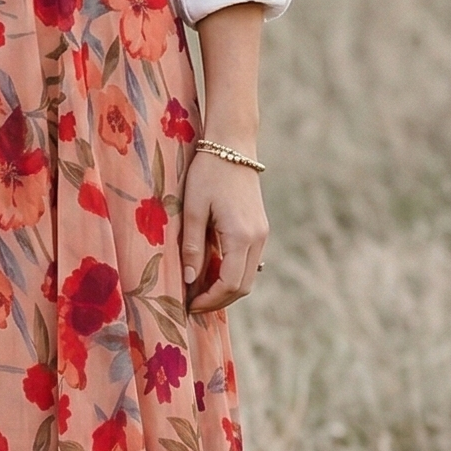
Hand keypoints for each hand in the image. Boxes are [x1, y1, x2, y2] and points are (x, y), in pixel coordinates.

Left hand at [180, 155, 266, 312]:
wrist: (232, 145)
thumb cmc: (207, 173)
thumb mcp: (193, 209)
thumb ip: (192, 247)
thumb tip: (190, 281)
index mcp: (241, 236)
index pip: (230, 284)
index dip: (209, 300)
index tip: (188, 305)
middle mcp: (258, 238)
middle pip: (242, 286)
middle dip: (218, 300)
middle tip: (192, 303)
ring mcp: (262, 234)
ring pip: (248, 276)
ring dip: (225, 288)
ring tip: (198, 289)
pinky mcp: (260, 228)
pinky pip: (248, 261)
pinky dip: (232, 273)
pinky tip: (210, 270)